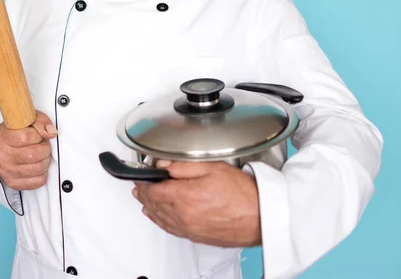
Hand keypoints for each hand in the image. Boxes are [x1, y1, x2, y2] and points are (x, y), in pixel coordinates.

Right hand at [0, 110, 57, 190]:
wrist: (2, 147)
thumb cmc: (16, 132)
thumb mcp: (26, 119)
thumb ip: (40, 121)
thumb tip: (51, 133)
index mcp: (2, 137)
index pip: (25, 137)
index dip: (38, 135)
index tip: (38, 134)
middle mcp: (1, 155)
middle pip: (33, 155)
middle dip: (44, 148)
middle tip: (42, 144)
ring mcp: (6, 171)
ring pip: (37, 168)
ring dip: (45, 160)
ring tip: (41, 154)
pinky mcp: (13, 183)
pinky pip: (38, 181)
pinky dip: (43, 173)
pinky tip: (37, 165)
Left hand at [133, 161, 261, 246]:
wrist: (260, 217)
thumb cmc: (242, 193)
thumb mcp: (212, 167)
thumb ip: (183, 165)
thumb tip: (163, 165)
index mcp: (185, 197)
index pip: (154, 189)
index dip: (144, 181)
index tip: (141, 175)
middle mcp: (184, 215)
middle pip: (155, 204)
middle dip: (144, 193)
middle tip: (139, 185)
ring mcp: (189, 228)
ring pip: (160, 217)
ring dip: (149, 206)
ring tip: (143, 198)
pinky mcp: (196, 236)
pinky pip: (170, 229)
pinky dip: (160, 221)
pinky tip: (156, 216)